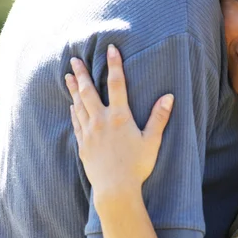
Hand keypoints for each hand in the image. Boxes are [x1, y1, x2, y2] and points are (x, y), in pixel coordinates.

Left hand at [65, 45, 173, 206]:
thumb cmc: (137, 166)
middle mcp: (101, 121)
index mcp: (120, 117)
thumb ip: (159, 117)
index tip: (111, 49)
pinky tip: (72, 106)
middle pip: (88, 91)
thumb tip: (169, 96)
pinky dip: (74, 112)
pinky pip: (76, 123)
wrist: (115, 188)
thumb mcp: (152, 141)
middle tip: (74, 59)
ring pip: (78, 105)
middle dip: (81, 73)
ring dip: (73, 89)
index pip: (117, 84)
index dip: (114, 65)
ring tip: (68, 77)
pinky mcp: (83, 145)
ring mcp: (89, 133)